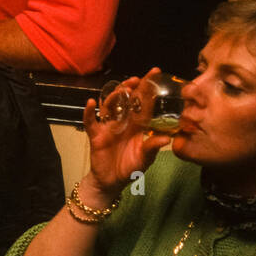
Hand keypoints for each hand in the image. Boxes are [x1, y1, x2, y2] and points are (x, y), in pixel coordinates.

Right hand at [82, 68, 171, 197]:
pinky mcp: (96, 134)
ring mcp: (108, 127)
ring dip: (113, 96)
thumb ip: (152, 146)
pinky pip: (91, 121)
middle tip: (135, 80)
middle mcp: (124, 122)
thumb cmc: (130, 169)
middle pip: (126, 100)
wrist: (112, 182)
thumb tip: (166, 138)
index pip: (144, 103)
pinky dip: (89, 112)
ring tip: (120, 90)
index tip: (155, 73)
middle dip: (130, 88)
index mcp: (138, 125)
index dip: (148, 88)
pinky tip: (91, 103)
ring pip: (109, 106)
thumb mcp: (145, 158)